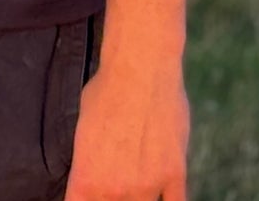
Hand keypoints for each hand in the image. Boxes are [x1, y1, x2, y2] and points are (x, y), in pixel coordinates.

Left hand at [63, 55, 188, 200]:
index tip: (86, 195)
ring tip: (133, 186)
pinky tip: (161, 196)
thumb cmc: (105, 91)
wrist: (139, 71)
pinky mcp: (174, 176)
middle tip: (112, 183)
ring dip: (136, 200)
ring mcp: (147, 186)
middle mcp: (115, 189)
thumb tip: (92, 170)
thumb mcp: (83, 127)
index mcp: (86, 177)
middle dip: (109, 199)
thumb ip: (88, 161)